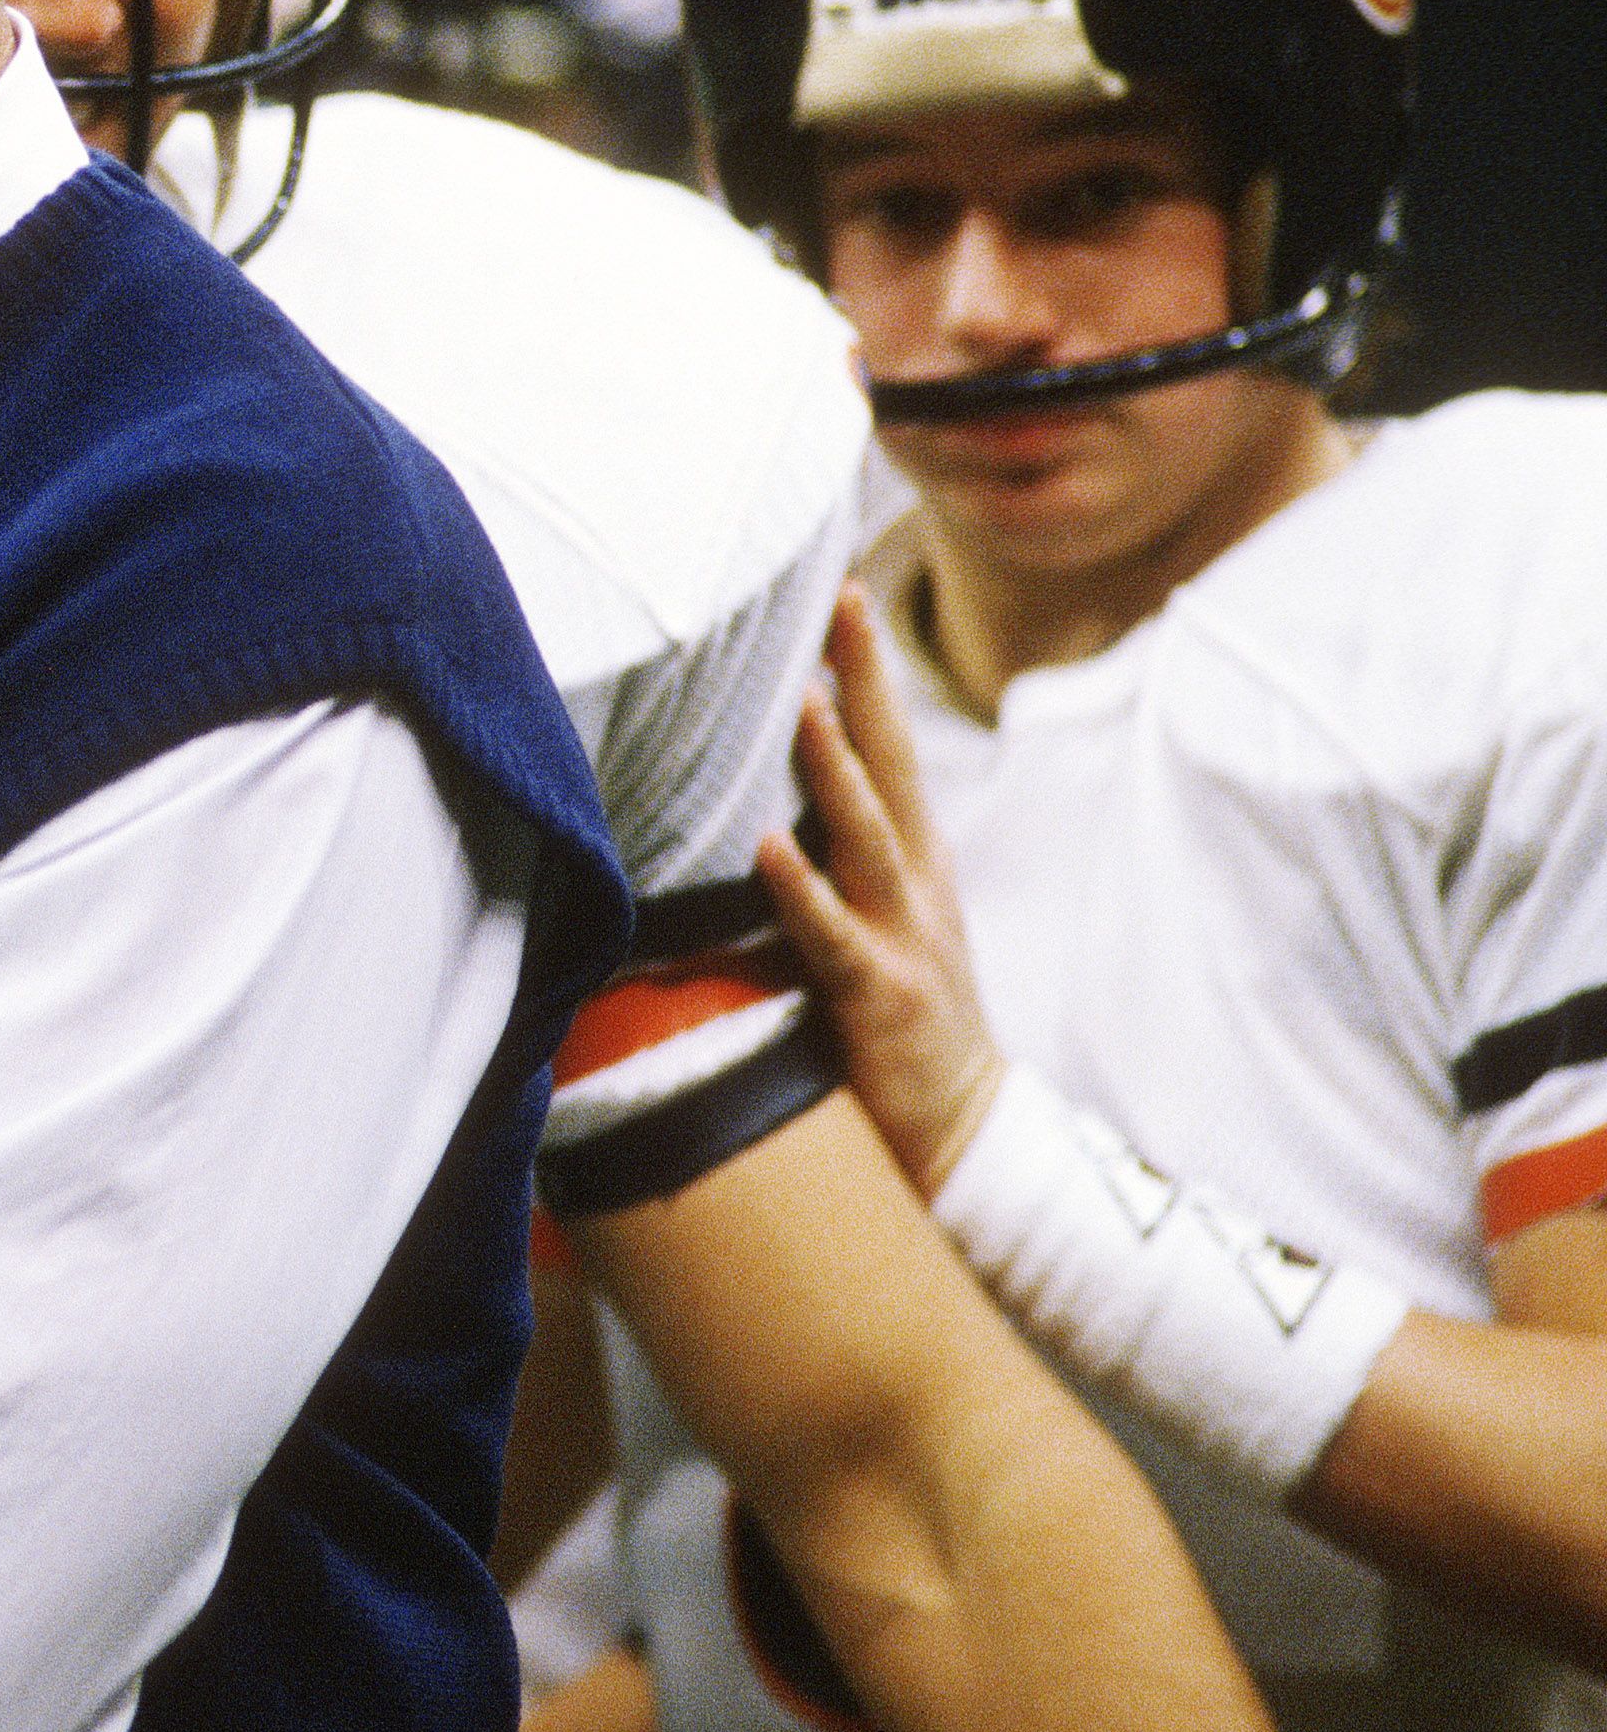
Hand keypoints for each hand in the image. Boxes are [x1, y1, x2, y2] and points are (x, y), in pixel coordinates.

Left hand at [753, 588, 1003, 1196]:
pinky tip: (769, 847)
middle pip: (890, 764)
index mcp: (912, 861)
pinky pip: (831, 936)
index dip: (867, 675)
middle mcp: (915, 883)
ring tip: (807, 707)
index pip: (889, 749)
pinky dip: (800, 890)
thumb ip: (833, 866)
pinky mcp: (878, 995)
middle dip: (867, 682)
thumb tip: (766, 807)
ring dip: (836, 769)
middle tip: (844, 602)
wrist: (966, 1133)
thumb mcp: (874, 925)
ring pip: (867, 836)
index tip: (844, 597)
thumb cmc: (902, 1026)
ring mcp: (902, 936)